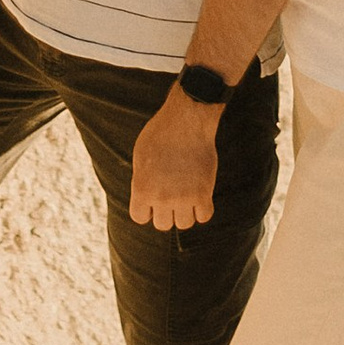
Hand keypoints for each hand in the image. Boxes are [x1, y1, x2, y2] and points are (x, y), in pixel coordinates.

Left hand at [130, 85, 221, 231]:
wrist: (187, 120)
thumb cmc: (161, 134)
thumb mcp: (140, 157)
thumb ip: (142, 181)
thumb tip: (147, 199)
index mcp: (141, 189)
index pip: (140, 218)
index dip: (147, 208)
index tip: (154, 195)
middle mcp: (161, 198)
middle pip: (163, 224)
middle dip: (166, 210)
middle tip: (172, 192)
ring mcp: (183, 198)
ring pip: (184, 223)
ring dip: (185, 211)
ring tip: (186, 193)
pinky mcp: (204, 193)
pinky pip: (204, 216)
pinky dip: (202, 209)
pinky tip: (200, 195)